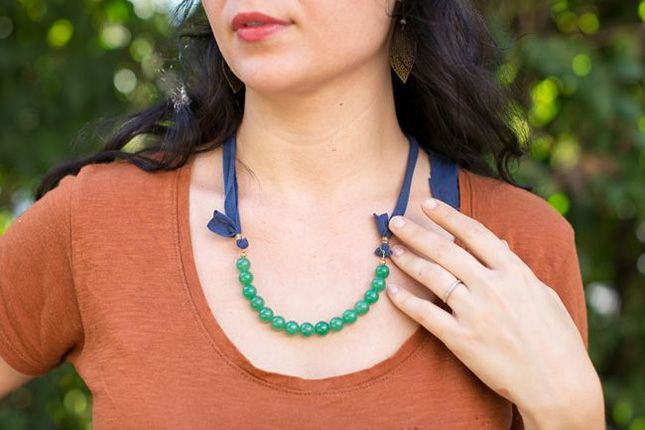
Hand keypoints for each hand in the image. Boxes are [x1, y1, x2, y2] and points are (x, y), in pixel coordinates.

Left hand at [385, 197, 602, 428]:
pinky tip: (391, 291)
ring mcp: (474, 312)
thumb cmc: (557, 338)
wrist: (558, 384)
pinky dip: (406, 301)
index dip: (448, 216)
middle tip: (395, 221)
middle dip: (417, 232)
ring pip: (432, 277)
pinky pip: (425, 314)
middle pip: (445, 250)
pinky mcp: (460, 339)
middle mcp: (491, 287)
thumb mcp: (543, 294)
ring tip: (391, 250)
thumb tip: (499, 243)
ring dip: (407, 260)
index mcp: (514, 272)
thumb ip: (516, 268)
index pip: (474, 233)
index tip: (427, 203)